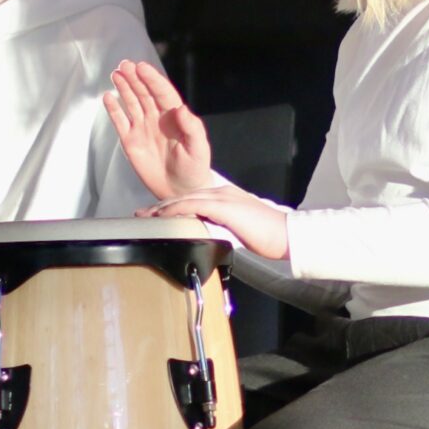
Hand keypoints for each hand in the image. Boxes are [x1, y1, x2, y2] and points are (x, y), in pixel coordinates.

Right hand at [103, 60, 216, 199]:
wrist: (180, 190)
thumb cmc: (194, 168)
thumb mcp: (199, 149)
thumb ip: (192, 128)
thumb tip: (182, 109)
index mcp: (174, 117)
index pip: (162, 92)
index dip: (152, 79)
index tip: (142, 67)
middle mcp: (157, 119)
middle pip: (144, 93)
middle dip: (135, 78)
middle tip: (125, 65)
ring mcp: (143, 129)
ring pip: (132, 103)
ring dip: (124, 88)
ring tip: (116, 73)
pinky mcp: (131, 141)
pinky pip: (120, 122)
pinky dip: (114, 109)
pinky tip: (107, 97)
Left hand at [144, 185, 288, 258]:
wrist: (287, 234)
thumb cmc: (268, 235)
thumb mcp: (240, 229)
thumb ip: (223, 227)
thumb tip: (208, 235)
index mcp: (225, 197)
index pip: (192, 199)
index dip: (171, 206)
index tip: (156, 215)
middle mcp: (221, 193)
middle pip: (183, 196)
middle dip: (160, 206)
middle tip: (141, 215)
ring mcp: (222, 198)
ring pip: (184, 198)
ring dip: (162, 208)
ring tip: (146, 216)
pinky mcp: (224, 207)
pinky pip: (193, 205)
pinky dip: (175, 210)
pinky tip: (163, 216)